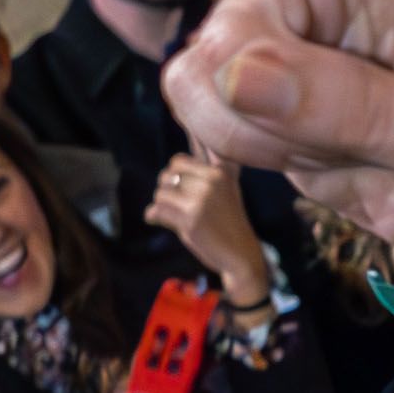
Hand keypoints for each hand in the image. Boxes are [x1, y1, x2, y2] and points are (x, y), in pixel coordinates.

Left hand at [146, 151, 271, 305]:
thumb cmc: (230, 221)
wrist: (241, 254)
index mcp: (219, 172)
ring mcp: (201, 201)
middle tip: (171, 203)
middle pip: (167, 175)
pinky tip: (156, 220)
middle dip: (165, 189)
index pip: (178, 160)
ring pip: (161, 193)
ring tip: (168, 213)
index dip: (173, 174)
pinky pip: (157, 210)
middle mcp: (211, 182)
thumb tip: (193, 138)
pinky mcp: (190, 220)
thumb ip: (213, 163)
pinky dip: (152, 216)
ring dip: (160, 204)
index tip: (177, 188)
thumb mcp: (228, 187)